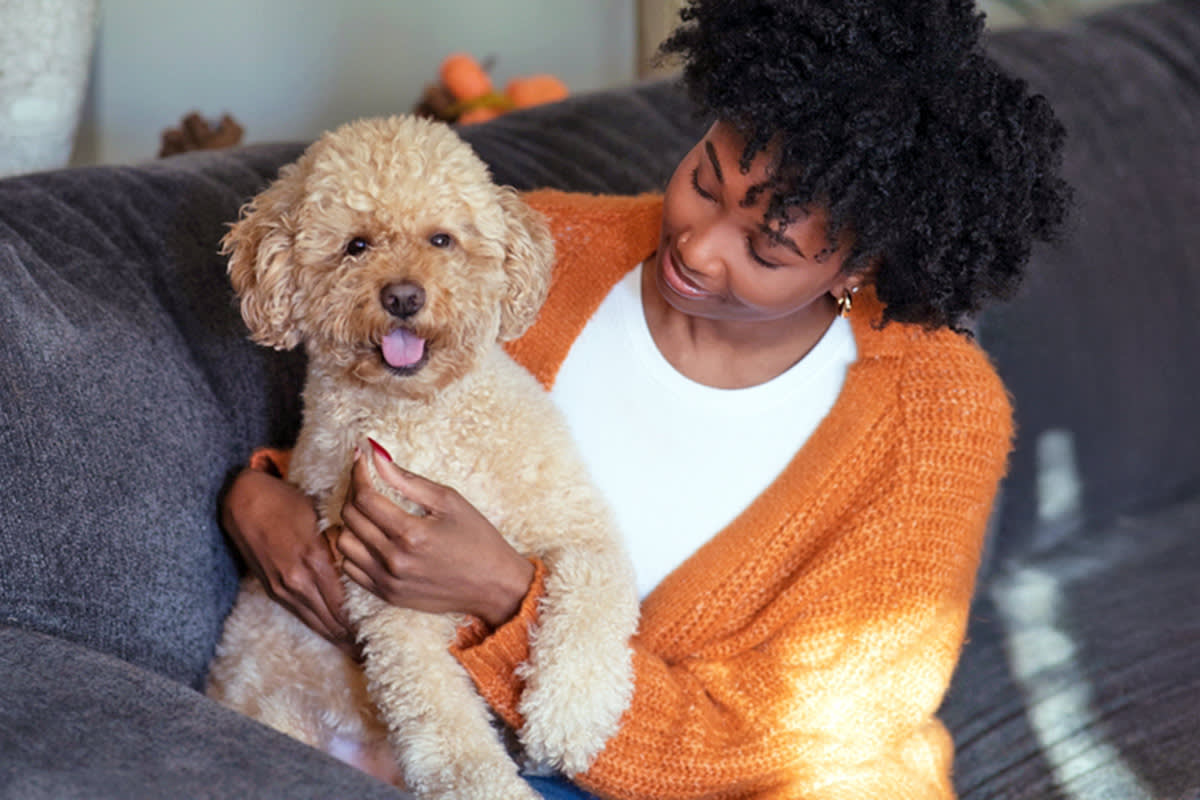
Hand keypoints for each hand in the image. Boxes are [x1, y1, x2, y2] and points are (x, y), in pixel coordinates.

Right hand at [220, 467, 354, 652]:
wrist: (244, 501)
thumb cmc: (287, 502)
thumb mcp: (322, 516)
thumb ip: (343, 542)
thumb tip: (368, 559)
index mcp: (314, 561)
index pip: (343, 604)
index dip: (360, 625)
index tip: (379, 636)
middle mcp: (297, 581)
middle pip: (330, 621)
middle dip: (351, 639)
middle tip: (370, 654)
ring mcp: (283, 588)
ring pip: (315, 623)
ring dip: (336, 638)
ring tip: (355, 653)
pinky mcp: (273, 590)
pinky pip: (300, 615)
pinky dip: (318, 627)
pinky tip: (332, 635)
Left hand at [337, 446, 535, 628]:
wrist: (494, 585)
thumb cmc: (478, 539)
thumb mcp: (449, 501)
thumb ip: (408, 480)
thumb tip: (376, 456)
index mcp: (411, 534)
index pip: (364, 497)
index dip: (358, 473)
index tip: (361, 459)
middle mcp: (394, 560)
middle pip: (350, 518)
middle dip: (354, 491)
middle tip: (367, 481)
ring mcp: (388, 582)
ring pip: (343, 544)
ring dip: (351, 522)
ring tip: (369, 511)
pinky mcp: (387, 595)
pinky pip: (350, 569)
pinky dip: (354, 548)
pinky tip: (370, 537)